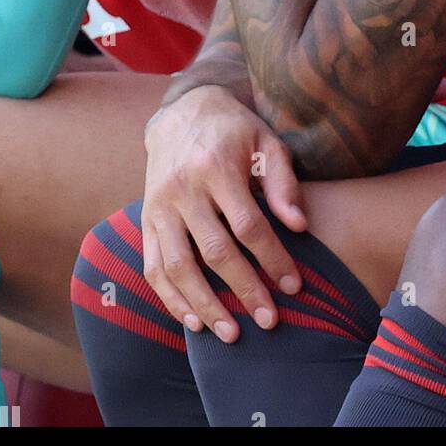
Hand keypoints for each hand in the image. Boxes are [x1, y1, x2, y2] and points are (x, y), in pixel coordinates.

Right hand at [141, 85, 306, 340]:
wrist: (182, 111)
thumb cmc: (235, 130)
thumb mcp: (266, 141)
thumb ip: (283, 183)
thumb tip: (300, 226)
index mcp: (216, 166)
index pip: (248, 225)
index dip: (272, 259)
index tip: (294, 286)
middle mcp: (183, 188)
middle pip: (214, 251)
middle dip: (244, 290)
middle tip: (270, 321)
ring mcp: (159, 206)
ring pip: (178, 266)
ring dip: (204, 304)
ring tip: (231, 334)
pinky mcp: (146, 219)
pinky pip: (153, 266)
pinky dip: (170, 298)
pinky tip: (192, 321)